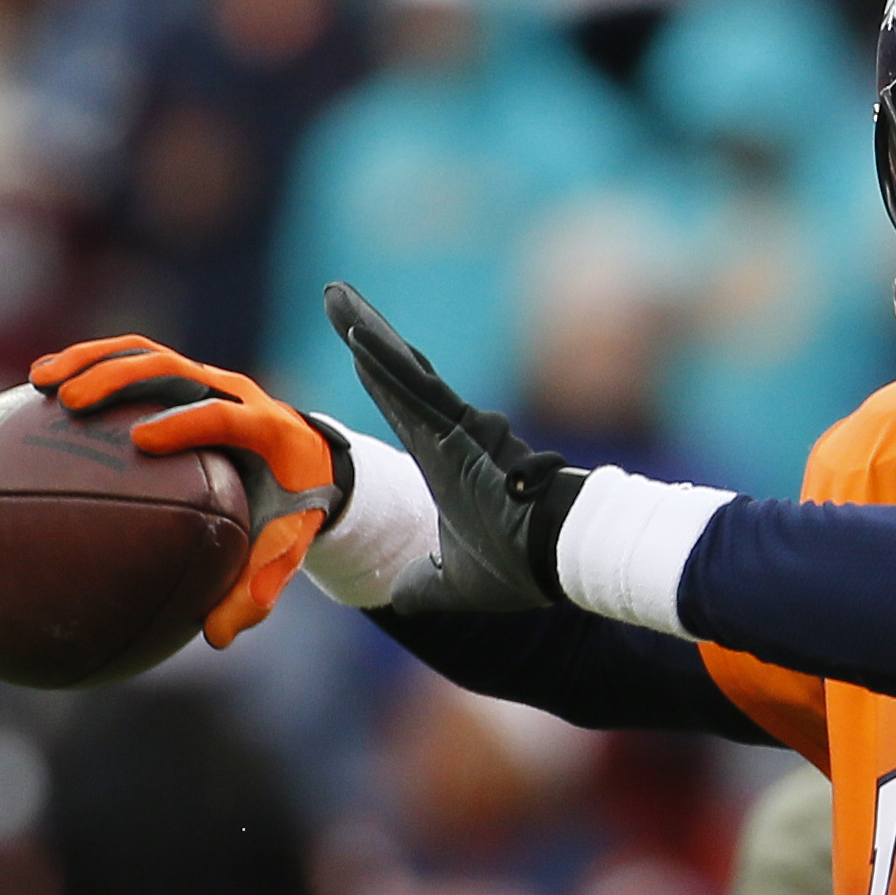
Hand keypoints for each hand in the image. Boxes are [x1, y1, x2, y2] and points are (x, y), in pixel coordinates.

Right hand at [28, 335, 351, 646]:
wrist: (311, 465)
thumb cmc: (292, 513)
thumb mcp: (283, 552)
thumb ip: (255, 592)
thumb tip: (215, 637)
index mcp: (269, 430)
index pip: (225, 415)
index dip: (186, 421)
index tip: (141, 441)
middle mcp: (237, 392)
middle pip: (174, 366)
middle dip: (122, 377)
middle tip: (71, 402)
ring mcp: (208, 378)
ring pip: (147, 353)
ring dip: (93, 360)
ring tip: (42, 381)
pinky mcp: (184, 375)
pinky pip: (134, 360)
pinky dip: (89, 364)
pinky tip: (38, 386)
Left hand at [324, 282, 587, 613]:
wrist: (561, 561)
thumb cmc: (519, 567)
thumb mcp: (453, 582)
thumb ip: (424, 584)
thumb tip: (401, 599)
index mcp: (447, 461)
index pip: (402, 406)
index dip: (377, 372)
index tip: (354, 335)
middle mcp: (451, 435)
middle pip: (397, 375)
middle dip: (365, 330)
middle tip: (334, 294)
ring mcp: (457, 429)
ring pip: (402, 373)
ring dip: (367, 334)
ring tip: (337, 298)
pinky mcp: (461, 432)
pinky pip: (416, 391)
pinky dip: (386, 365)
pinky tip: (358, 337)